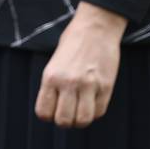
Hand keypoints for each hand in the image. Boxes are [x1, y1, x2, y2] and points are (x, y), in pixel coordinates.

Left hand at [35, 3, 125, 127]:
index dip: (48, 116)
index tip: (54, 109)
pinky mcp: (106, 85)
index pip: (43, 113)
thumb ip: (52, 88)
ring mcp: (89, 84)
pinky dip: (95, 112)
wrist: (97, 27)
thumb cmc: (73, 45)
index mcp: (51, 77)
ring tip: (81, 111)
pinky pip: (99, 111)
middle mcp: (69, 82)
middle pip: (63, 120)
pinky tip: (93, 102)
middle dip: (65, 121)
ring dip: (81, 120)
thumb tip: (55, 112)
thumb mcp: (54, 65)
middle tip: (69, 112)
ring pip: (82, 120)